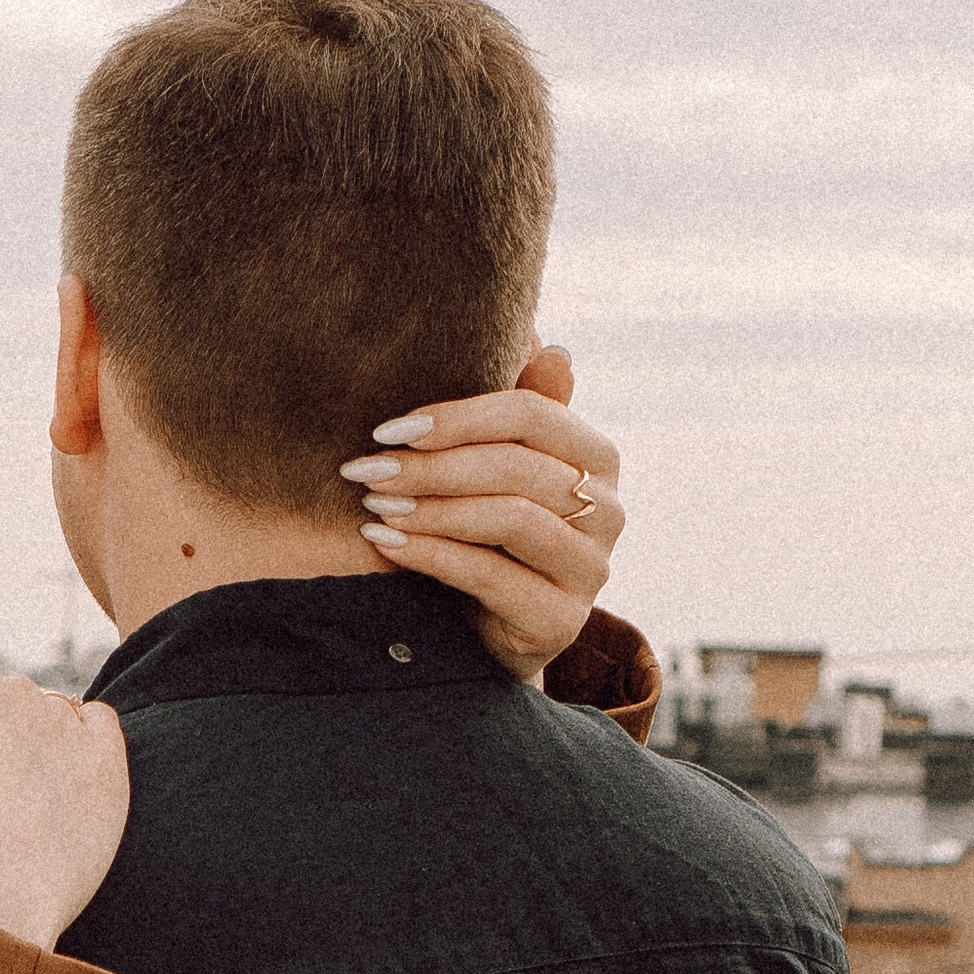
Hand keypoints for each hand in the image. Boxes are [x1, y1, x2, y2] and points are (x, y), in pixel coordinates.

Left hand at [338, 347, 622, 680]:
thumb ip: (514, 409)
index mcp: (596, 458)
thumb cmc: (487, 536)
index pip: (532, 414)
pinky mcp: (561, 622)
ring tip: (374, 502)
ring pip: (508, 518)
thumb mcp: (494, 469)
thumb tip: (543, 340)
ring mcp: (590, 569)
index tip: (389, 428)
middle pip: (516, 466)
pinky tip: (385, 541)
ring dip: (430, 507)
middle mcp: (607, 510)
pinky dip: (430, 554)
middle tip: (366, 468)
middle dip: (432, 465)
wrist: (488, 633)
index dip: (458, 416)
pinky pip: (492, 577)